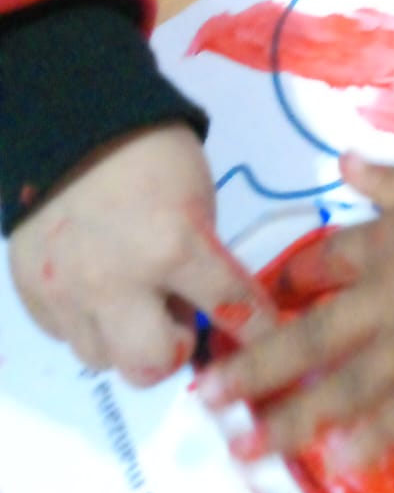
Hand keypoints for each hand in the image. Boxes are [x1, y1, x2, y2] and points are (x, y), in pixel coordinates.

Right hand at [8, 125, 274, 385]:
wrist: (76, 126)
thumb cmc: (154, 156)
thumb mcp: (198, 202)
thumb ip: (202, 262)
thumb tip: (206, 312)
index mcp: (173, 246)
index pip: (229, 308)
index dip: (255, 329)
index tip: (262, 339)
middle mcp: (117, 283)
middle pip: (151, 366)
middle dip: (172, 348)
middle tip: (177, 317)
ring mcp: (68, 293)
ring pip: (104, 359)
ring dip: (126, 338)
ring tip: (131, 297)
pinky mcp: (32, 294)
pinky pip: (66, 336)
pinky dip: (87, 321)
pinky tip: (95, 286)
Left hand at [197, 117, 393, 465]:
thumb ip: (386, 180)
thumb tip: (344, 161)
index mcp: (384, 243)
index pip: (316, 270)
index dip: (275, 298)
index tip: (238, 321)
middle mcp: (391, 292)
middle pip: (313, 335)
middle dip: (258, 370)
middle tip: (209, 400)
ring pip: (353, 379)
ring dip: (301, 415)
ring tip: (257, 446)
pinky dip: (379, 430)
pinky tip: (345, 456)